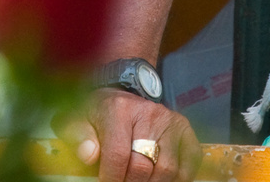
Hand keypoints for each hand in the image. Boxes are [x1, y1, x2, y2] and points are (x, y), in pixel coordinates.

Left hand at [56, 90, 201, 181]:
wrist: (121, 96)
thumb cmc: (100, 114)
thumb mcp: (80, 120)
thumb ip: (80, 137)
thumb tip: (89, 155)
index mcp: (119, 109)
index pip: (118, 154)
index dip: (112, 178)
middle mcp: (149, 113)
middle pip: (143, 166)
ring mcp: (171, 121)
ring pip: (168, 169)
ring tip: (138, 181)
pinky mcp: (185, 130)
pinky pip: (189, 164)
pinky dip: (178, 178)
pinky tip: (159, 178)